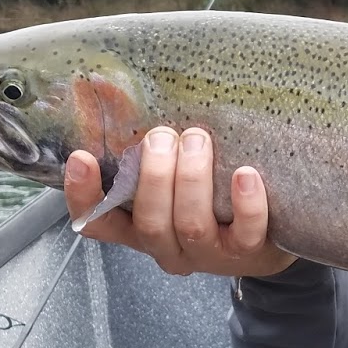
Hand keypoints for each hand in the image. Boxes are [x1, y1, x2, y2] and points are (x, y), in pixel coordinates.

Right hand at [63, 126, 296, 279]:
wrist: (266, 238)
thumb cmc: (210, 197)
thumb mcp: (173, 180)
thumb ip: (152, 154)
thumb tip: (122, 93)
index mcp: (140, 229)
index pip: (98, 222)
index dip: (84, 195)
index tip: (81, 157)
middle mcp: (168, 247)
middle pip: (150, 222)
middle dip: (154, 176)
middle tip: (162, 136)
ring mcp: (207, 254)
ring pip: (191, 225)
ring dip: (192, 179)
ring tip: (198, 140)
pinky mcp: (248, 253)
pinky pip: (245, 233)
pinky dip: (245, 203)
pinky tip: (246, 174)